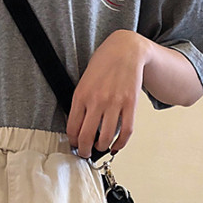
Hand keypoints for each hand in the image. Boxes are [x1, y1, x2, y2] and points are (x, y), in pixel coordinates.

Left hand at [66, 29, 149, 157]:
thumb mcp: (84, 81)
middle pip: (86, 137)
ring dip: (102, 148)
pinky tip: (116, 146)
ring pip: (105, 137)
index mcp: (81, 95)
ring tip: (100, 147)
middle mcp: (97, 100)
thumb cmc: (104, 64)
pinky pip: (126, 131)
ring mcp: (114, 103)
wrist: (125, 50)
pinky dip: (120, 144)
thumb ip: (80, 103)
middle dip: (84, 151)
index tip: (75, 145)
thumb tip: (78, 127)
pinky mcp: (130, 104)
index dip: (73, 142)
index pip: (72, 128)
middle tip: (85, 153)